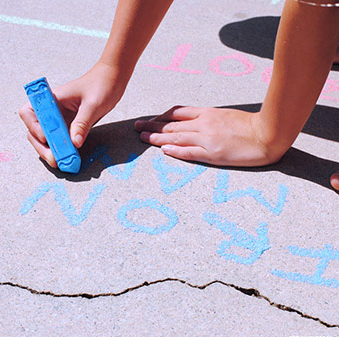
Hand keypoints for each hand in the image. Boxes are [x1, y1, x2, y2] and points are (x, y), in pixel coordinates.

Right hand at [19, 62, 127, 167]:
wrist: (112, 80)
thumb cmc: (101, 85)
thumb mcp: (92, 105)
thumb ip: (82, 123)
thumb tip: (74, 143)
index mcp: (51, 98)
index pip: (29, 112)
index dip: (33, 126)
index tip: (45, 136)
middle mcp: (51, 109)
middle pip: (35, 130)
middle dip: (41, 146)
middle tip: (53, 159)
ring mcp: (59, 118)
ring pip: (46, 138)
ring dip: (50, 150)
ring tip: (60, 162)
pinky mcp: (68, 126)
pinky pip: (60, 140)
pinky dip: (62, 150)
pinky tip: (68, 158)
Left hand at [135, 106, 284, 166]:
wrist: (269, 133)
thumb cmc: (250, 125)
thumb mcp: (226, 115)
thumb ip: (209, 118)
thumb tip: (193, 121)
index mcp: (207, 113)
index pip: (178, 112)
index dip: (161, 116)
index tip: (151, 119)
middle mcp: (203, 124)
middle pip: (172, 124)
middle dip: (152, 125)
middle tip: (137, 127)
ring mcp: (207, 139)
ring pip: (176, 137)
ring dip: (157, 138)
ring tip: (143, 138)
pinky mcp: (213, 154)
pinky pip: (190, 152)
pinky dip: (175, 151)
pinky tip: (163, 151)